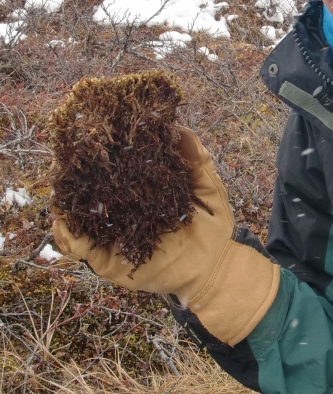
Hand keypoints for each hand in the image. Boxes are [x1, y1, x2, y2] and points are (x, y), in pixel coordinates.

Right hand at [52, 127, 279, 345]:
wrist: (214, 266)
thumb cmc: (212, 225)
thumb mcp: (206, 186)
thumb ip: (195, 158)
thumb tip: (177, 126)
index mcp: (140, 193)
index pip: (116, 172)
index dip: (103, 155)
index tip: (91, 136)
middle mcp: (121, 213)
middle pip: (90, 194)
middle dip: (74, 178)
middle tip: (64, 161)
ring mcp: (112, 236)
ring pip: (77, 219)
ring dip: (64, 204)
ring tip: (56, 188)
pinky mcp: (107, 260)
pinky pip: (80, 249)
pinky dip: (67, 235)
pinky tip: (62, 220)